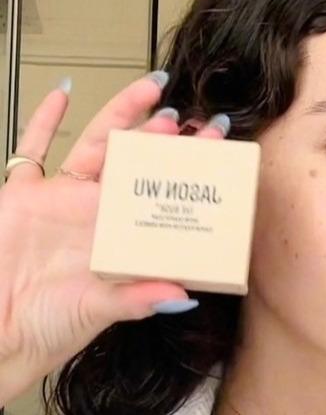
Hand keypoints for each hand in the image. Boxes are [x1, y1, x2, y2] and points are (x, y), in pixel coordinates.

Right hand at [0, 72, 228, 408]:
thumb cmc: (48, 326)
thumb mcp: (98, 311)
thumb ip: (137, 300)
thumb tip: (183, 296)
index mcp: (119, 235)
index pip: (160, 191)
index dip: (185, 168)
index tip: (214, 146)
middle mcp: (96, 212)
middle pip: (134, 161)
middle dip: (160, 135)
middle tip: (186, 112)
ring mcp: (59, 199)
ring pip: (94, 144)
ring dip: (120, 115)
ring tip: (149, 88)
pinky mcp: (22, 194)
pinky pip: (31, 150)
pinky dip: (44, 121)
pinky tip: (61, 93)